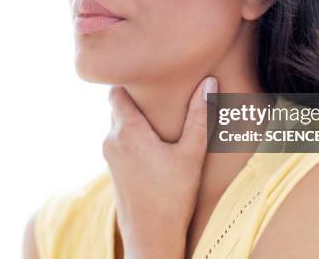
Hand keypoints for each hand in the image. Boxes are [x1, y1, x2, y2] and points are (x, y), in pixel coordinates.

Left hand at [103, 76, 217, 258]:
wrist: (151, 237)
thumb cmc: (173, 196)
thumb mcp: (191, 154)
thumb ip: (199, 116)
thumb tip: (209, 82)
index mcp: (128, 131)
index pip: (116, 91)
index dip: (129, 82)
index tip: (149, 80)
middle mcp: (112, 140)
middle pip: (117, 106)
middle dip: (135, 100)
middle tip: (160, 97)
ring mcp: (109, 156)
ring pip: (117, 124)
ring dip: (134, 120)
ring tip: (159, 119)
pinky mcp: (112, 169)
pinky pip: (118, 141)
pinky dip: (131, 136)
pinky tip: (153, 144)